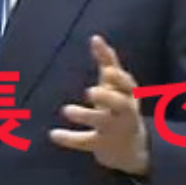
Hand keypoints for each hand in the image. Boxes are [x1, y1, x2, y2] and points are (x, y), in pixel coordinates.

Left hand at [50, 36, 149, 176]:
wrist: (132, 148)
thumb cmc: (121, 106)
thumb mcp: (117, 85)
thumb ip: (108, 61)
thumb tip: (95, 37)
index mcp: (128, 95)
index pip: (128, 85)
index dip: (118, 78)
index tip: (106, 70)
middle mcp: (124, 112)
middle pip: (121, 105)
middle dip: (107, 98)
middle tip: (90, 91)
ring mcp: (113, 130)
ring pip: (102, 122)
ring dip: (85, 115)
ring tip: (66, 110)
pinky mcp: (101, 145)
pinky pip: (86, 142)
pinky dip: (70, 139)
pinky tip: (53, 134)